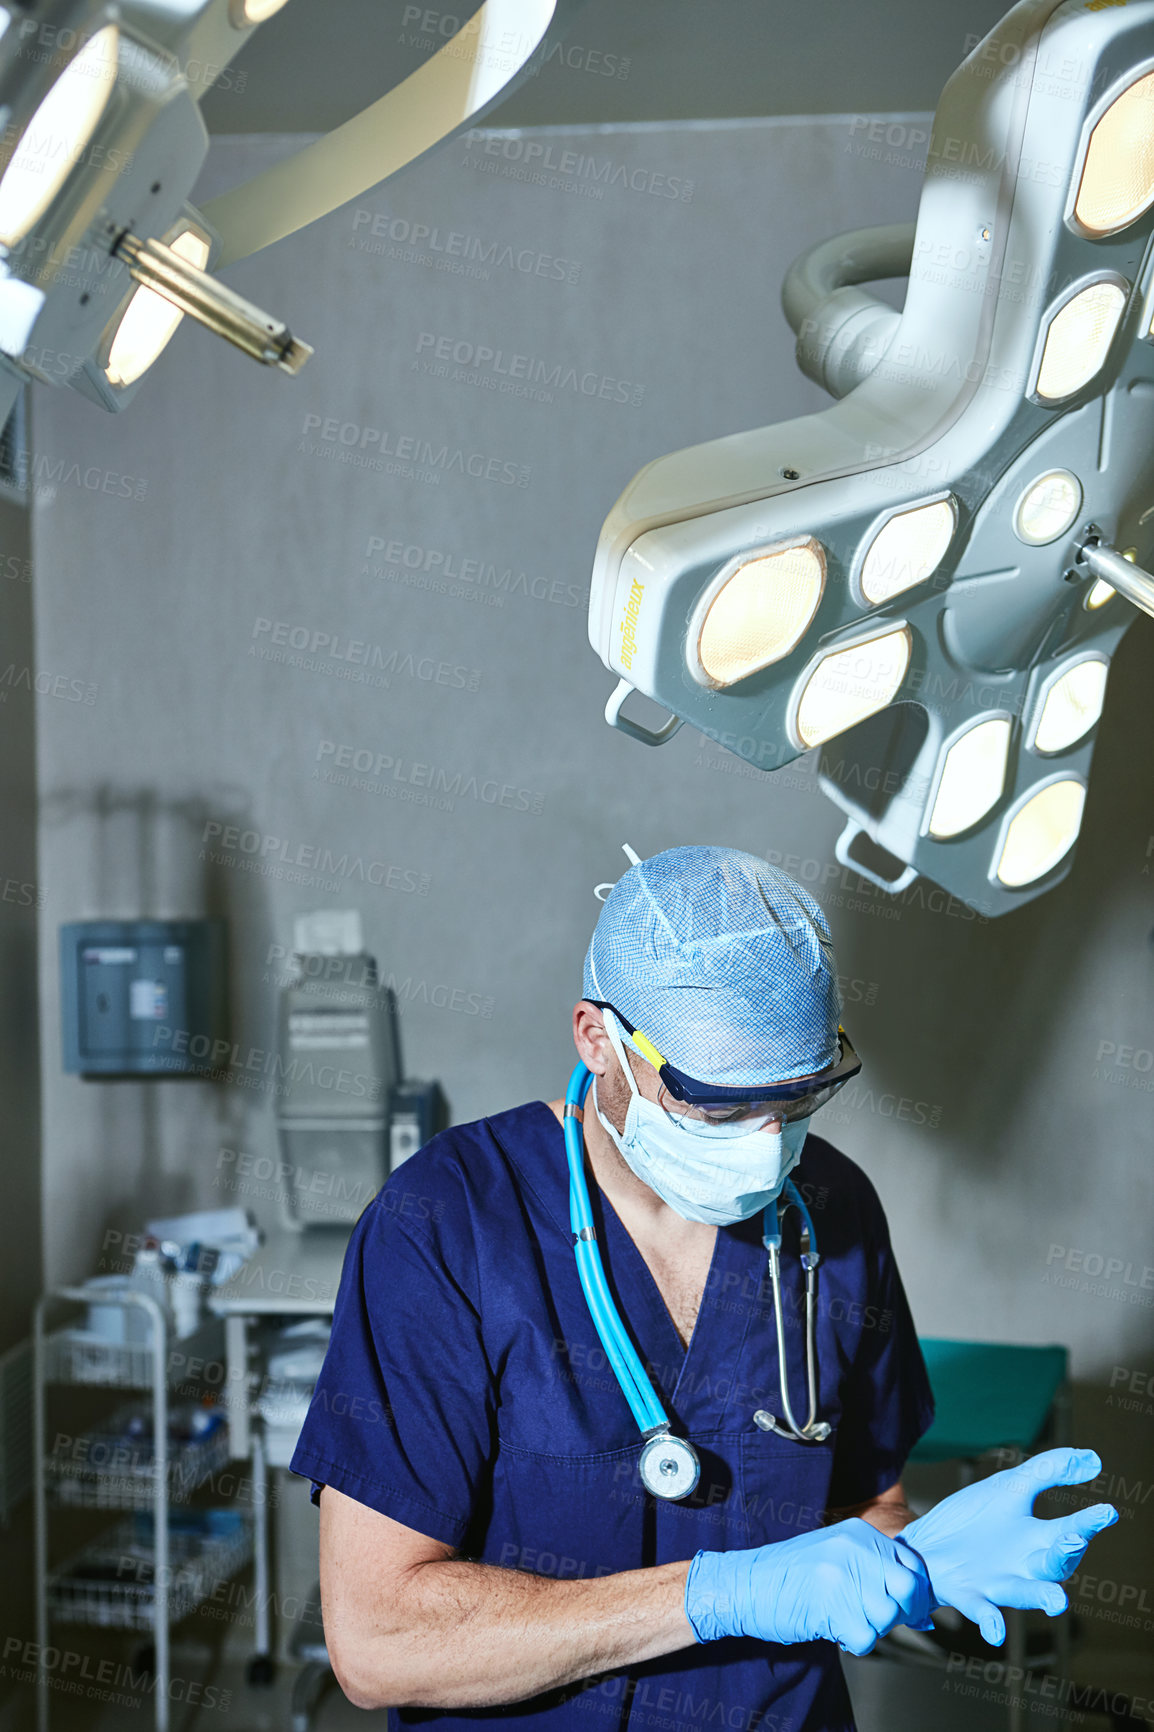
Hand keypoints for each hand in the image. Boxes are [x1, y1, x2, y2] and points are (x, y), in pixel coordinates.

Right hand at [684, 1517, 933, 1655]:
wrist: (745, 1585)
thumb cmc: (789, 1574)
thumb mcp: (833, 1553)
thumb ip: (873, 1568)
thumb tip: (920, 1606)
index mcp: (858, 1532)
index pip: (912, 1563)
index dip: (916, 1591)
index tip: (907, 1606)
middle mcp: (854, 1548)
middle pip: (909, 1589)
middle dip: (901, 1611)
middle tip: (877, 1616)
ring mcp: (843, 1576)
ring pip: (889, 1617)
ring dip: (872, 1627)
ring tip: (845, 1618)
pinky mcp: (832, 1606)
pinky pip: (868, 1638)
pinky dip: (855, 1643)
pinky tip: (836, 1629)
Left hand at [899, 1447, 1118, 1645]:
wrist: (925, 1545)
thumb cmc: (974, 1520)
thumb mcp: (1011, 1487)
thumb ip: (1049, 1470)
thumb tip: (1094, 1459)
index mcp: (1035, 1538)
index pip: (1068, 1530)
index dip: (1087, 1522)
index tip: (1108, 1511)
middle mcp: (1022, 1565)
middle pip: (1051, 1564)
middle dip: (1065, 1555)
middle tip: (1074, 1540)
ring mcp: (997, 1582)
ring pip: (1024, 1592)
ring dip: (1041, 1596)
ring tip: (1058, 1602)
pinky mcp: (968, 1593)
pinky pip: (982, 1611)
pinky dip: (991, 1622)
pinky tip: (996, 1631)